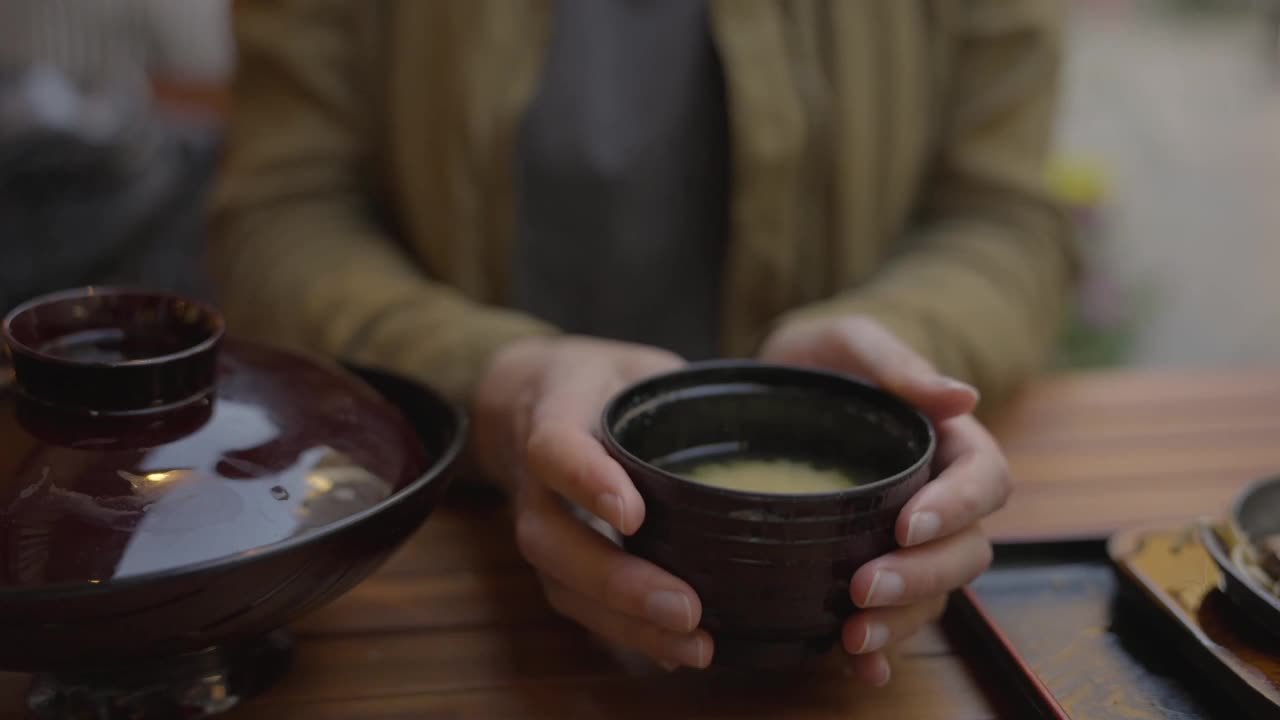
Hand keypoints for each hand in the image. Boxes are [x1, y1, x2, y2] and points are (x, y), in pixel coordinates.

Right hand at [473, 337, 712, 668]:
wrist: (531, 400)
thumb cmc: (603, 383)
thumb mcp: (638, 365)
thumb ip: (683, 392)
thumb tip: (774, 429)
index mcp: (553, 414)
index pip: (554, 448)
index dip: (587, 482)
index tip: (633, 513)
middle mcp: (533, 480)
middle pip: (554, 540)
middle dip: (617, 581)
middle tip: (686, 607)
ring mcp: (539, 525)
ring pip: (563, 585)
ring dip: (626, 622)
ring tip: (694, 644)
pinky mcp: (554, 561)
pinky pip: (579, 606)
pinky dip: (626, 632)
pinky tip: (677, 650)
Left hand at [760, 316, 1008, 685]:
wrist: (763, 393)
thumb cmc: (816, 359)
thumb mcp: (848, 342)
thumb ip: (897, 362)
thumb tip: (963, 396)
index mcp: (948, 445)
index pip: (983, 482)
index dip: (957, 509)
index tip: (907, 524)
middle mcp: (937, 500)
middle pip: (965, 550)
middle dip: (923, 576)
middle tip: (865, 589)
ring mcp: (905, 541)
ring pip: (933, 593)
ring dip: (901, 620)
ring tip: (851, 638)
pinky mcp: (868, 567)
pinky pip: (891, 616)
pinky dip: (882, 650)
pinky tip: (858, 669)